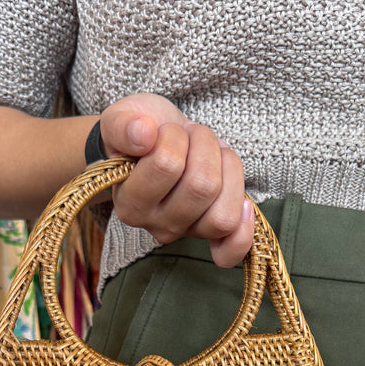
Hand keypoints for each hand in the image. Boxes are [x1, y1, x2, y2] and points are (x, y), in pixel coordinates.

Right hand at [99, 93, 253, 267]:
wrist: (151, 143)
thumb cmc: (138, 134)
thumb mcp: (119, 120)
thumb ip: (122, 126)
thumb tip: (144, 135)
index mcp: (131, 203)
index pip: (166, 165)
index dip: (173, 136)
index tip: (163, 130)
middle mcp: (157, 225)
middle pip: (202, 187)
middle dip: (204, 146)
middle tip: (191, 136)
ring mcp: (186, 231)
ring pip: (223, 211)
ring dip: (228, 169)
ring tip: (212, 153)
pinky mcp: (210, 233)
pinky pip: (234, 245)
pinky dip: (245, 228)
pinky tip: (245, 205)